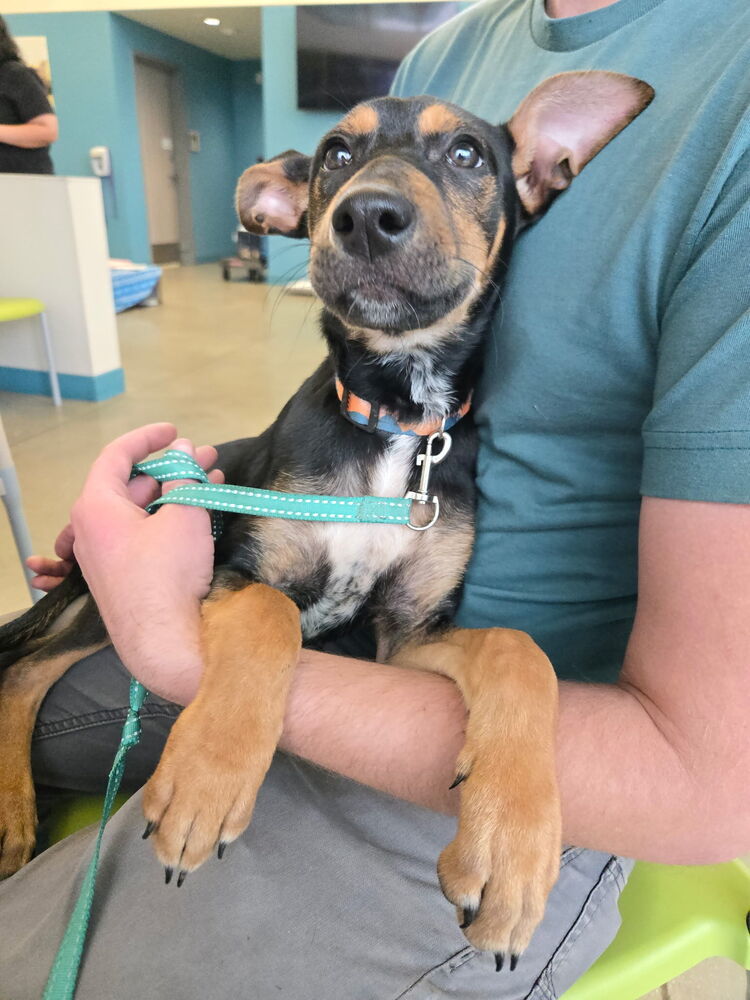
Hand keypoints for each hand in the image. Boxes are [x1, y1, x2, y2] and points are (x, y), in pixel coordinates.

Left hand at [69, 423, 222, 702]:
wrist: (166, 643)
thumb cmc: (170, 574)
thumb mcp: (183, 515)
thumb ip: (183, 475)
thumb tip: (183, 450)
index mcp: (96, 507)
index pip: (116, 456)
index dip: (147, 438)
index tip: (174, 430)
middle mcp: (92, 529)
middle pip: (130, 484)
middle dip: (170, 467)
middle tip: (205, 457)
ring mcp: (105, 555)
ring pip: (140, 510)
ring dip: (175, 492)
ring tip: (212, 478)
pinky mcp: (122, 576)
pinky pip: (142, 534)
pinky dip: (168, 518)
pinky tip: (201, 510)